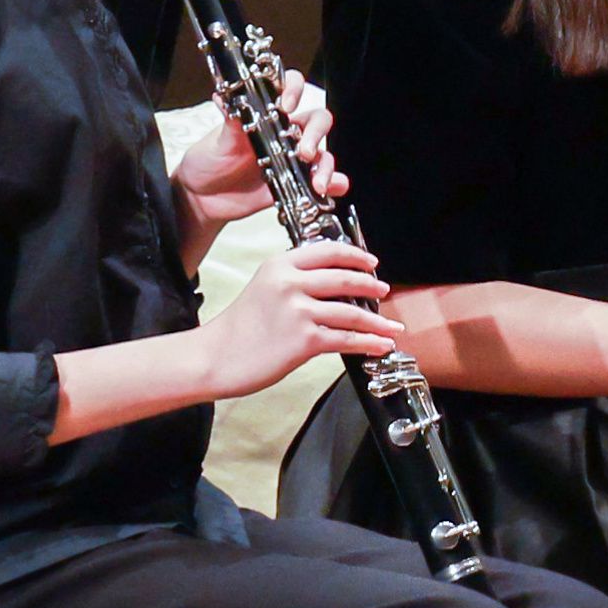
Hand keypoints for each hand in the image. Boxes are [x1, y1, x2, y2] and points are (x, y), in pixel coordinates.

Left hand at [177, 70, 335, 234]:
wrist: (202, 198)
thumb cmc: (208, 161)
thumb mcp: (216, 141)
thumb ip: (230, 123)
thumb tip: (227, 98)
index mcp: (266, 115)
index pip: (289, 89)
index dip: (294, 90)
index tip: (286, 106)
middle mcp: (284, 134)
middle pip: (316, 121)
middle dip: (316, 134)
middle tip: (304, 152)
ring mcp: (291, 160)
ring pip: (322, 153)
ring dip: (326, 166)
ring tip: (318, 183)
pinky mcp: (294, 184)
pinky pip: (321, 182)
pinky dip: (334, 184)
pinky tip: (333, 189)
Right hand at [201, 238, 391, 396]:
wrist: (215, 356)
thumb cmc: (240, 328)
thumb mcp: (263, 287)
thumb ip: (294, 280)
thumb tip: (336, 284)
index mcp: (280, 264)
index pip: (329, 251)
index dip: (356, 256)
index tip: (371, 263)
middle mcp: (290, 282)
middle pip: (345, 278)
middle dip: (371, 285)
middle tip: (384, 291)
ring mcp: (298, 311)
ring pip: (351, 312)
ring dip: (378, 321)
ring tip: (392, 327)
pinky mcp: (303, 340)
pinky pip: (346, 339)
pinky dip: (369, 343)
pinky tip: (381, 345)